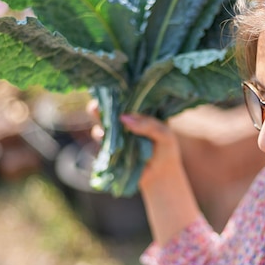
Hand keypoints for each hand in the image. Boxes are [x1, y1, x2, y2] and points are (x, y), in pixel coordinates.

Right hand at [86, 101, 199, 242]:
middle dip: (102, 104)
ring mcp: (118, 133)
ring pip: (103, 122)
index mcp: (142, 113)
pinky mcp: (111, 147)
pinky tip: (102, 135)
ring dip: (98, 119)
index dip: (120, 94)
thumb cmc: (167, 151)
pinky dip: (100, 136)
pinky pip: (101, 139)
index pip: (129, 99)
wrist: (161, 176)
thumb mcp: (164, 135)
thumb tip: (124, 118)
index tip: (112, 89)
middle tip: (97, 103)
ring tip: (97, 116)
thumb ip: (148, 125)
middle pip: (112, 108)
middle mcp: (127, 120)